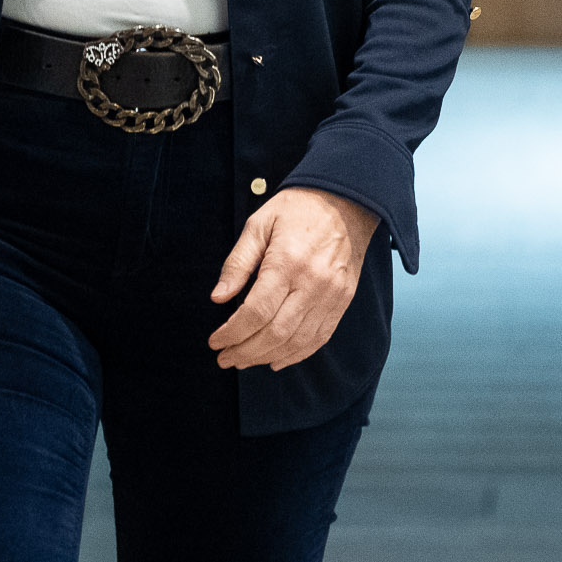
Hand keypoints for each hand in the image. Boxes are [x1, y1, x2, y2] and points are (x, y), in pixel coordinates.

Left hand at [208, 187, 378, 370]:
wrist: (346, 201)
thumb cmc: (297, 209)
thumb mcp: (259, 224)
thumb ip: (238, 263)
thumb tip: (218, 298)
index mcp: (287, 262)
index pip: (255, 312)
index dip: (231, 333)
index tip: (215, 341)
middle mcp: (312, 283)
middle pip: (275, 333)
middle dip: (245, 352)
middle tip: (225, 358)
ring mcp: (331, 295)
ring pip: (297, 341)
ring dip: (267, 357)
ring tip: (245, 360)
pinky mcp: (343, 300)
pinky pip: (320, 337)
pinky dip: (297, 355)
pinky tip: (277, 360)